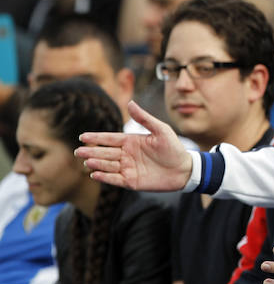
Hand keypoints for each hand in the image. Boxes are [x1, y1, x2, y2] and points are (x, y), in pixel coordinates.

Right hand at [75, 100, 192, 190]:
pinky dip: (105, 177)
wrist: (184, 169)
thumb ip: (144, 118)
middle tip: (78, 151)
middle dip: (91, 152)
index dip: (96, 138)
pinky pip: (115, 179)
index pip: (109, 139)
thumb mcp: (161, 130)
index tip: (82, 137)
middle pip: (105, 152)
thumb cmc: (174, 148)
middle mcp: (126, 154)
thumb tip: (130, 102)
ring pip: (108, 165)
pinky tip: (95, 175)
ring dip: (97, 164)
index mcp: (131, 141)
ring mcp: (128, 168)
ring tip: (87, 162)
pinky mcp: (131, 181)